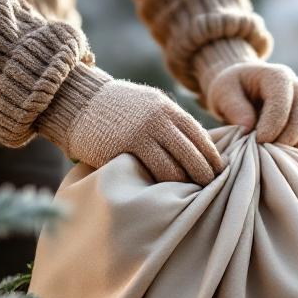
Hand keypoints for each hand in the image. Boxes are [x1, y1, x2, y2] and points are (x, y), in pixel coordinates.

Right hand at [67, 80, 222, 184]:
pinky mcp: (122, 151)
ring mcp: (140, 135)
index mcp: (167, 108)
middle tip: (209, 190)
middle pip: (192, 156)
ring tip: (188, 197)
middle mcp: (158, 120)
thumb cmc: (115, 107)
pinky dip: (160, 186)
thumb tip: (198, 145)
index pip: (200, 136)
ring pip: (174, 170)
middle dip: (204, 176)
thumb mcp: (148, 103)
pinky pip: (150, 174)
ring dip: (183, 186)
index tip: (220, 172)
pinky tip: (164, 194)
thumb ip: (170, 121)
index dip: (212, 157)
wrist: (77, 100)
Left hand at [204, 63, 297, 151]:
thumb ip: (234, 107)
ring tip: (274, 159)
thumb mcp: (223, 92)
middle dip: (285, 139)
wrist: (245, 89)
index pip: (282, 102)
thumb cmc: (233, 90)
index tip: (257, 141)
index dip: (272, 125)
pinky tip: (283, 159)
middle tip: (267, 154)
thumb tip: (249, 127)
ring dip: (296, 148)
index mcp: (278, 76)